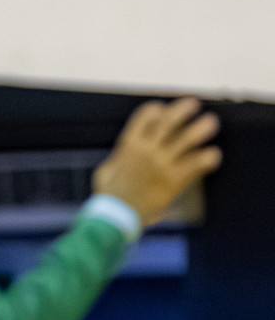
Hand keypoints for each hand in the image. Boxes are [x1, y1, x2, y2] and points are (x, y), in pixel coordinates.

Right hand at [93, 97, 221, 226]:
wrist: (117, 215)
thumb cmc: (109, 194)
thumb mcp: (106, 170)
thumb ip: (120, 157)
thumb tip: (125, 152)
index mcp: (129, 145)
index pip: (145, 117)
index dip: (155, 110)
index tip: (163, 108)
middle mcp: (147, 150)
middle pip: (168, 122)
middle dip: (182, 110)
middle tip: (193, 104)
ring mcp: (162, 164)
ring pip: (186, 140)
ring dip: (199, 129)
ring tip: (210, 122)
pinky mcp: (174, 180)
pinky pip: (195, 165)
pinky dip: (206, 158)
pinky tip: (213, 155)